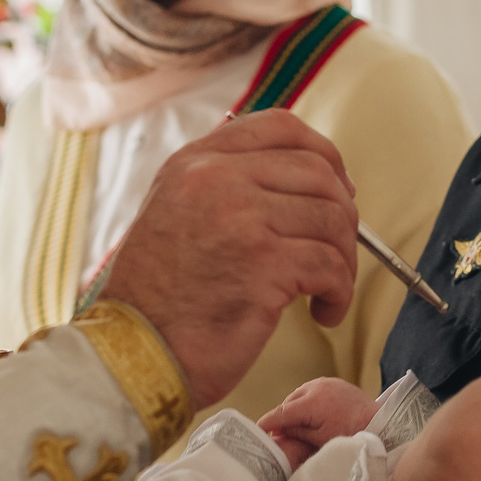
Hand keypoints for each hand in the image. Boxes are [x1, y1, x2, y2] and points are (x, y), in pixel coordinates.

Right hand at [102, 112, 359, 406]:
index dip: (324, 153)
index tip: (338, 186)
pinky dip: (339, 292)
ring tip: (328, 289)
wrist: (136, 353)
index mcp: (195, 163)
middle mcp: (216, 179)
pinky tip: (323, 311)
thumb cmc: (159, 301)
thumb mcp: (174, 215)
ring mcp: (241, 218)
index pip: (280, 127)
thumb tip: (300, 184)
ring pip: (332, 219)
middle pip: (318, 172)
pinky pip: (331, 265)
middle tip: (339, 249)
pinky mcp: (264, 263)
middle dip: (343, 213)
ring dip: (344, 260)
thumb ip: (223, 187)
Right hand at [259, 377, 376, 468]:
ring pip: (300, 395)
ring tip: (295, 424)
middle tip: (278, 433)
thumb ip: (296, 432)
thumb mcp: (319, 439)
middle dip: (282, 416)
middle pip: (289, 402)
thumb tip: (277, 430)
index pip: (281, 413)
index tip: (256, 430)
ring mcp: (326, 382)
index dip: (267, 422)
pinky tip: (310, 413)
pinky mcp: (334, 382)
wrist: (379, 422)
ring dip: (295, 407)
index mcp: (311, 402)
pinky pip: (312, 390)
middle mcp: (316, 387)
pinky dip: (307, 401)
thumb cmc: (351, 434)